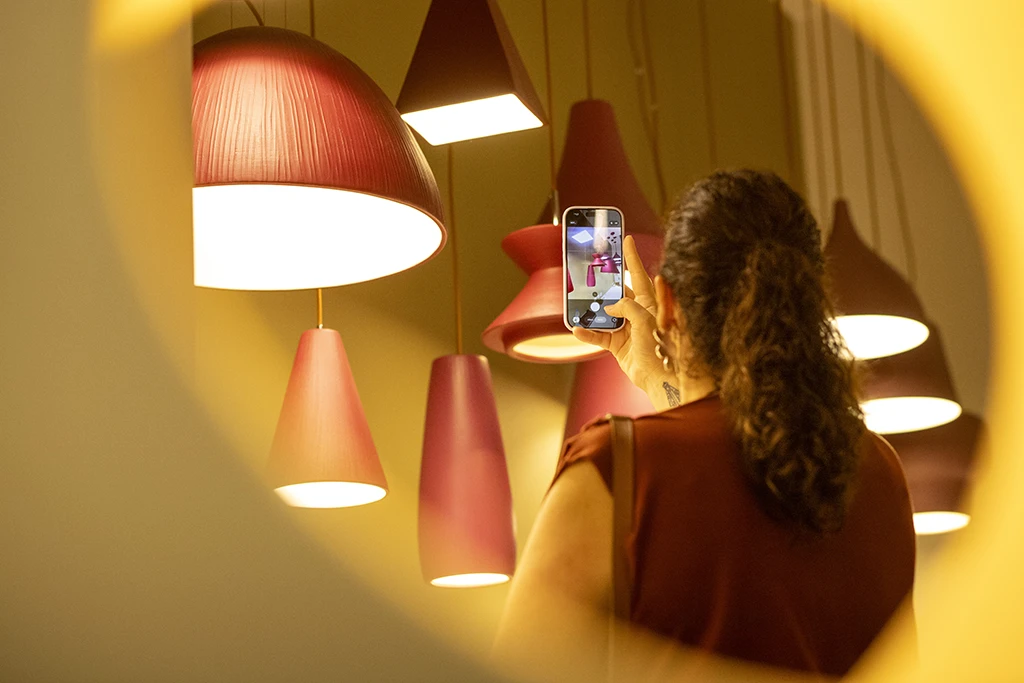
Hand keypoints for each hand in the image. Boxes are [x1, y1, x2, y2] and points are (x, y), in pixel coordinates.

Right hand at [571, 236, 673, 396]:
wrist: (661, 378)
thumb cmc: (661, 347)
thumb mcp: (645, 318)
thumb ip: (626, 307)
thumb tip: (611, 307)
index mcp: (650, 303)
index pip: (640, 275)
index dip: (633, 257)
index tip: (626, 239)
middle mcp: (639, 314)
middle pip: (618, 294)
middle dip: (604, 285)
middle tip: (591, 273)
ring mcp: (628, 329)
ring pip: (605, 314)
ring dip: (592, 311)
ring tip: (578, 303)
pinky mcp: (618, 346)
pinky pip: (599, 336)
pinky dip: (588, 332)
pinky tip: (578, 328)